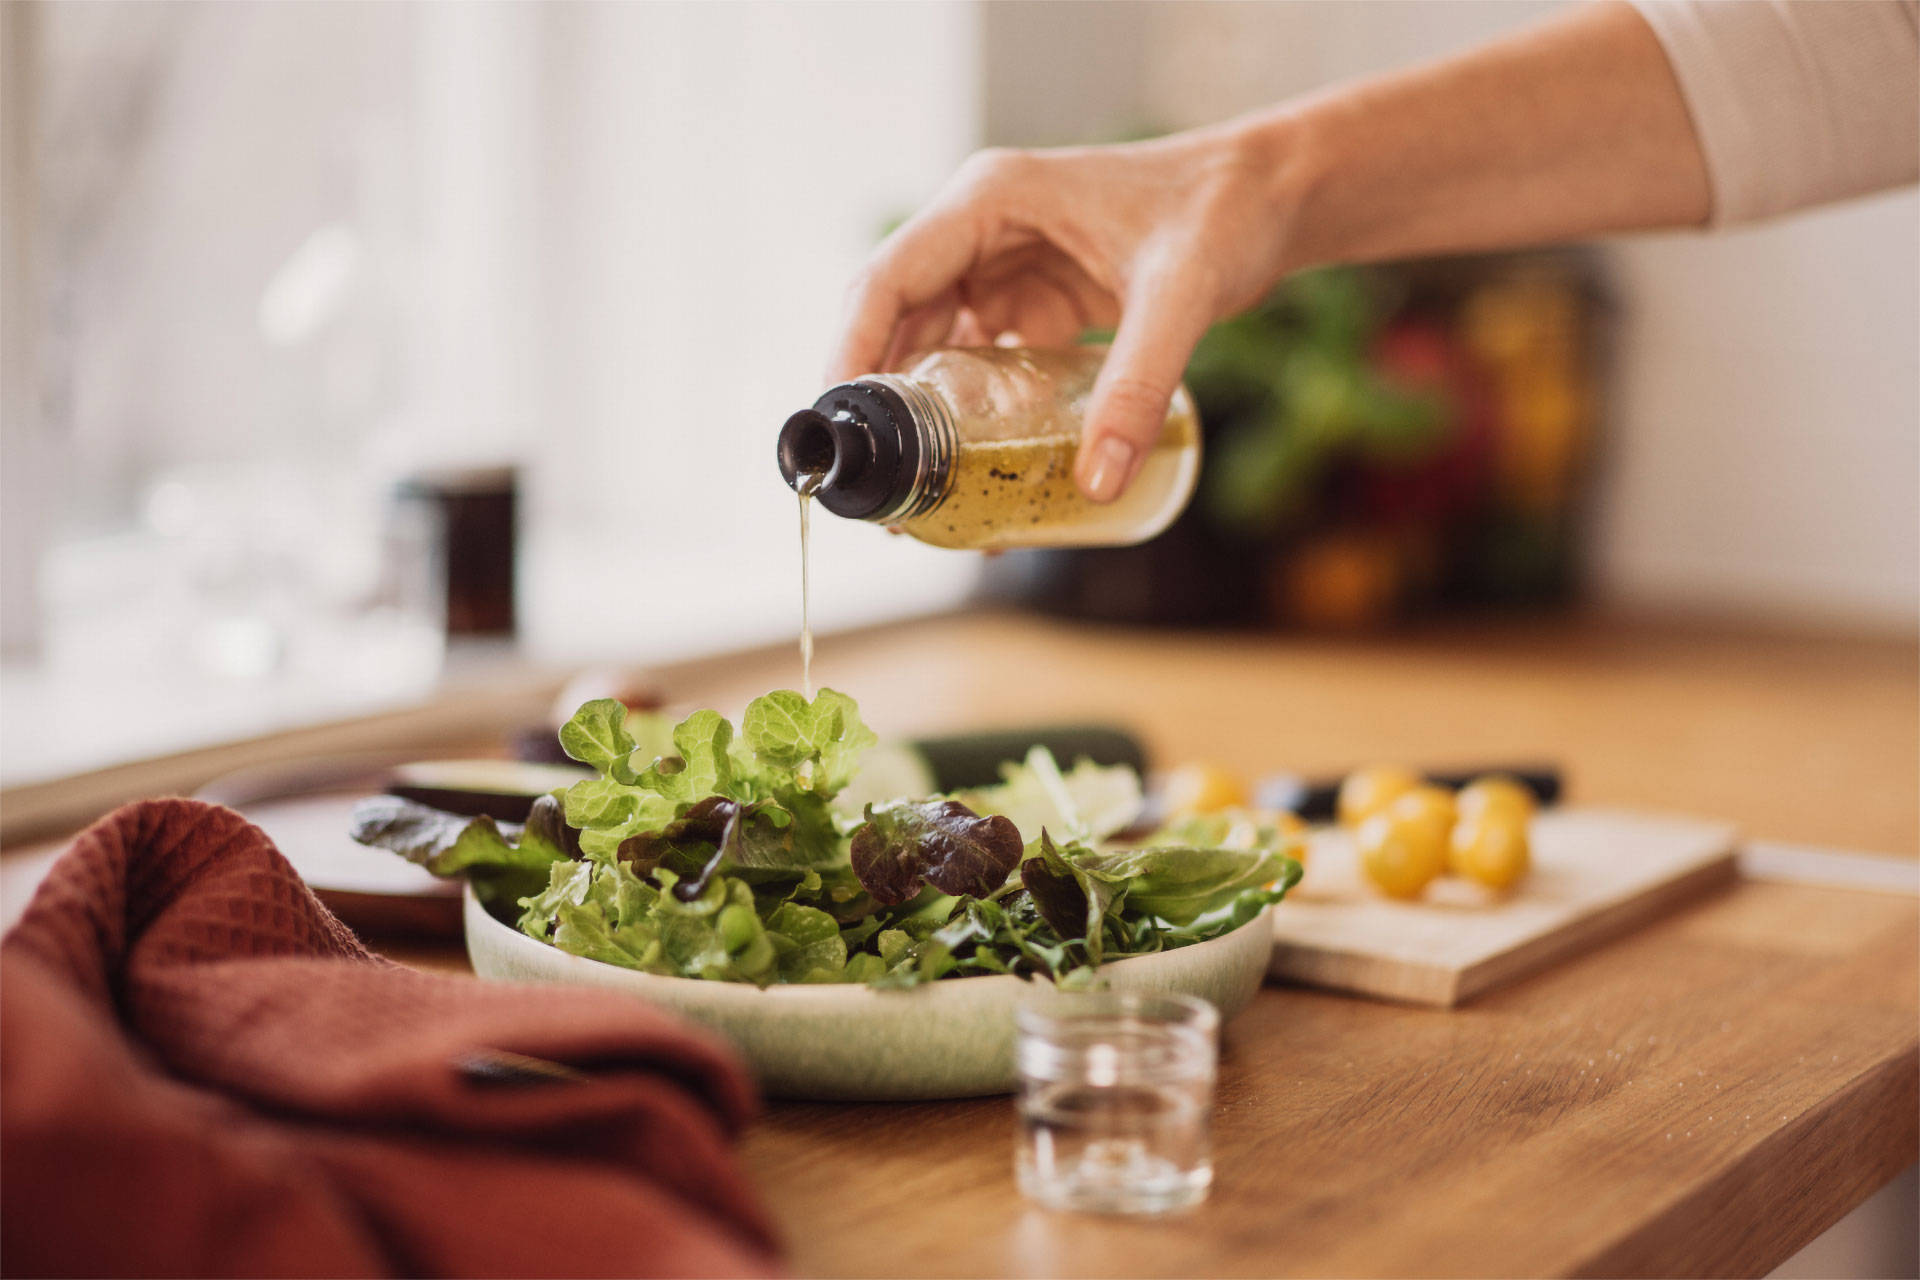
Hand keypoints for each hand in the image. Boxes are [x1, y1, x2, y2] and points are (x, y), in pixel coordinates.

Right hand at [827, 123, 1296, 501]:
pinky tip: (981, 470)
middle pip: (898, 323)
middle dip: (885, 406)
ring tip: (926, 495)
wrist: (1272, 197)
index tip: (839, 424)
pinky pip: (984, 367)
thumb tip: (1098, 483)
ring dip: (926, 419)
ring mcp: (1004, 269)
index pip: (887, 279)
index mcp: (989, 201)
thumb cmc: (1225, 210)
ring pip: (935, 351)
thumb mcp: (1182, 293)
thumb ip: (1137, 384)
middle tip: (884, 489)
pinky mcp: (1035, 304)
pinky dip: (976, 417)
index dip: (852, 352)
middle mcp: (981, 232)